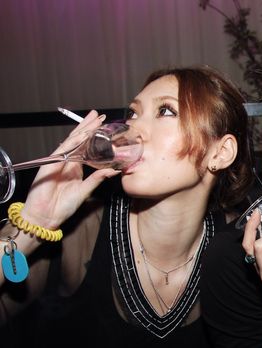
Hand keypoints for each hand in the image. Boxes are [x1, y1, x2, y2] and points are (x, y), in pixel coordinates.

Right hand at [21, 110, 119, 228]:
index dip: (93, 136)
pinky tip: (81, 135)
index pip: (85, 147)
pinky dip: (72, 142)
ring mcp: (58, 162)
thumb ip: (97, 179)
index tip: (103, 126)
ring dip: (82, 130)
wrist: (47, 217)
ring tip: (92, 119)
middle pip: (78, 140)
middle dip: (88, 127)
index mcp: (75, 167)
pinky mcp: (51, 165)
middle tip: (98, 115)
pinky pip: (63, 151)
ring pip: (72, 142)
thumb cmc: (63, 206)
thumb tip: (114, 170)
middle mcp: (67, 162)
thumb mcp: (85, 191)